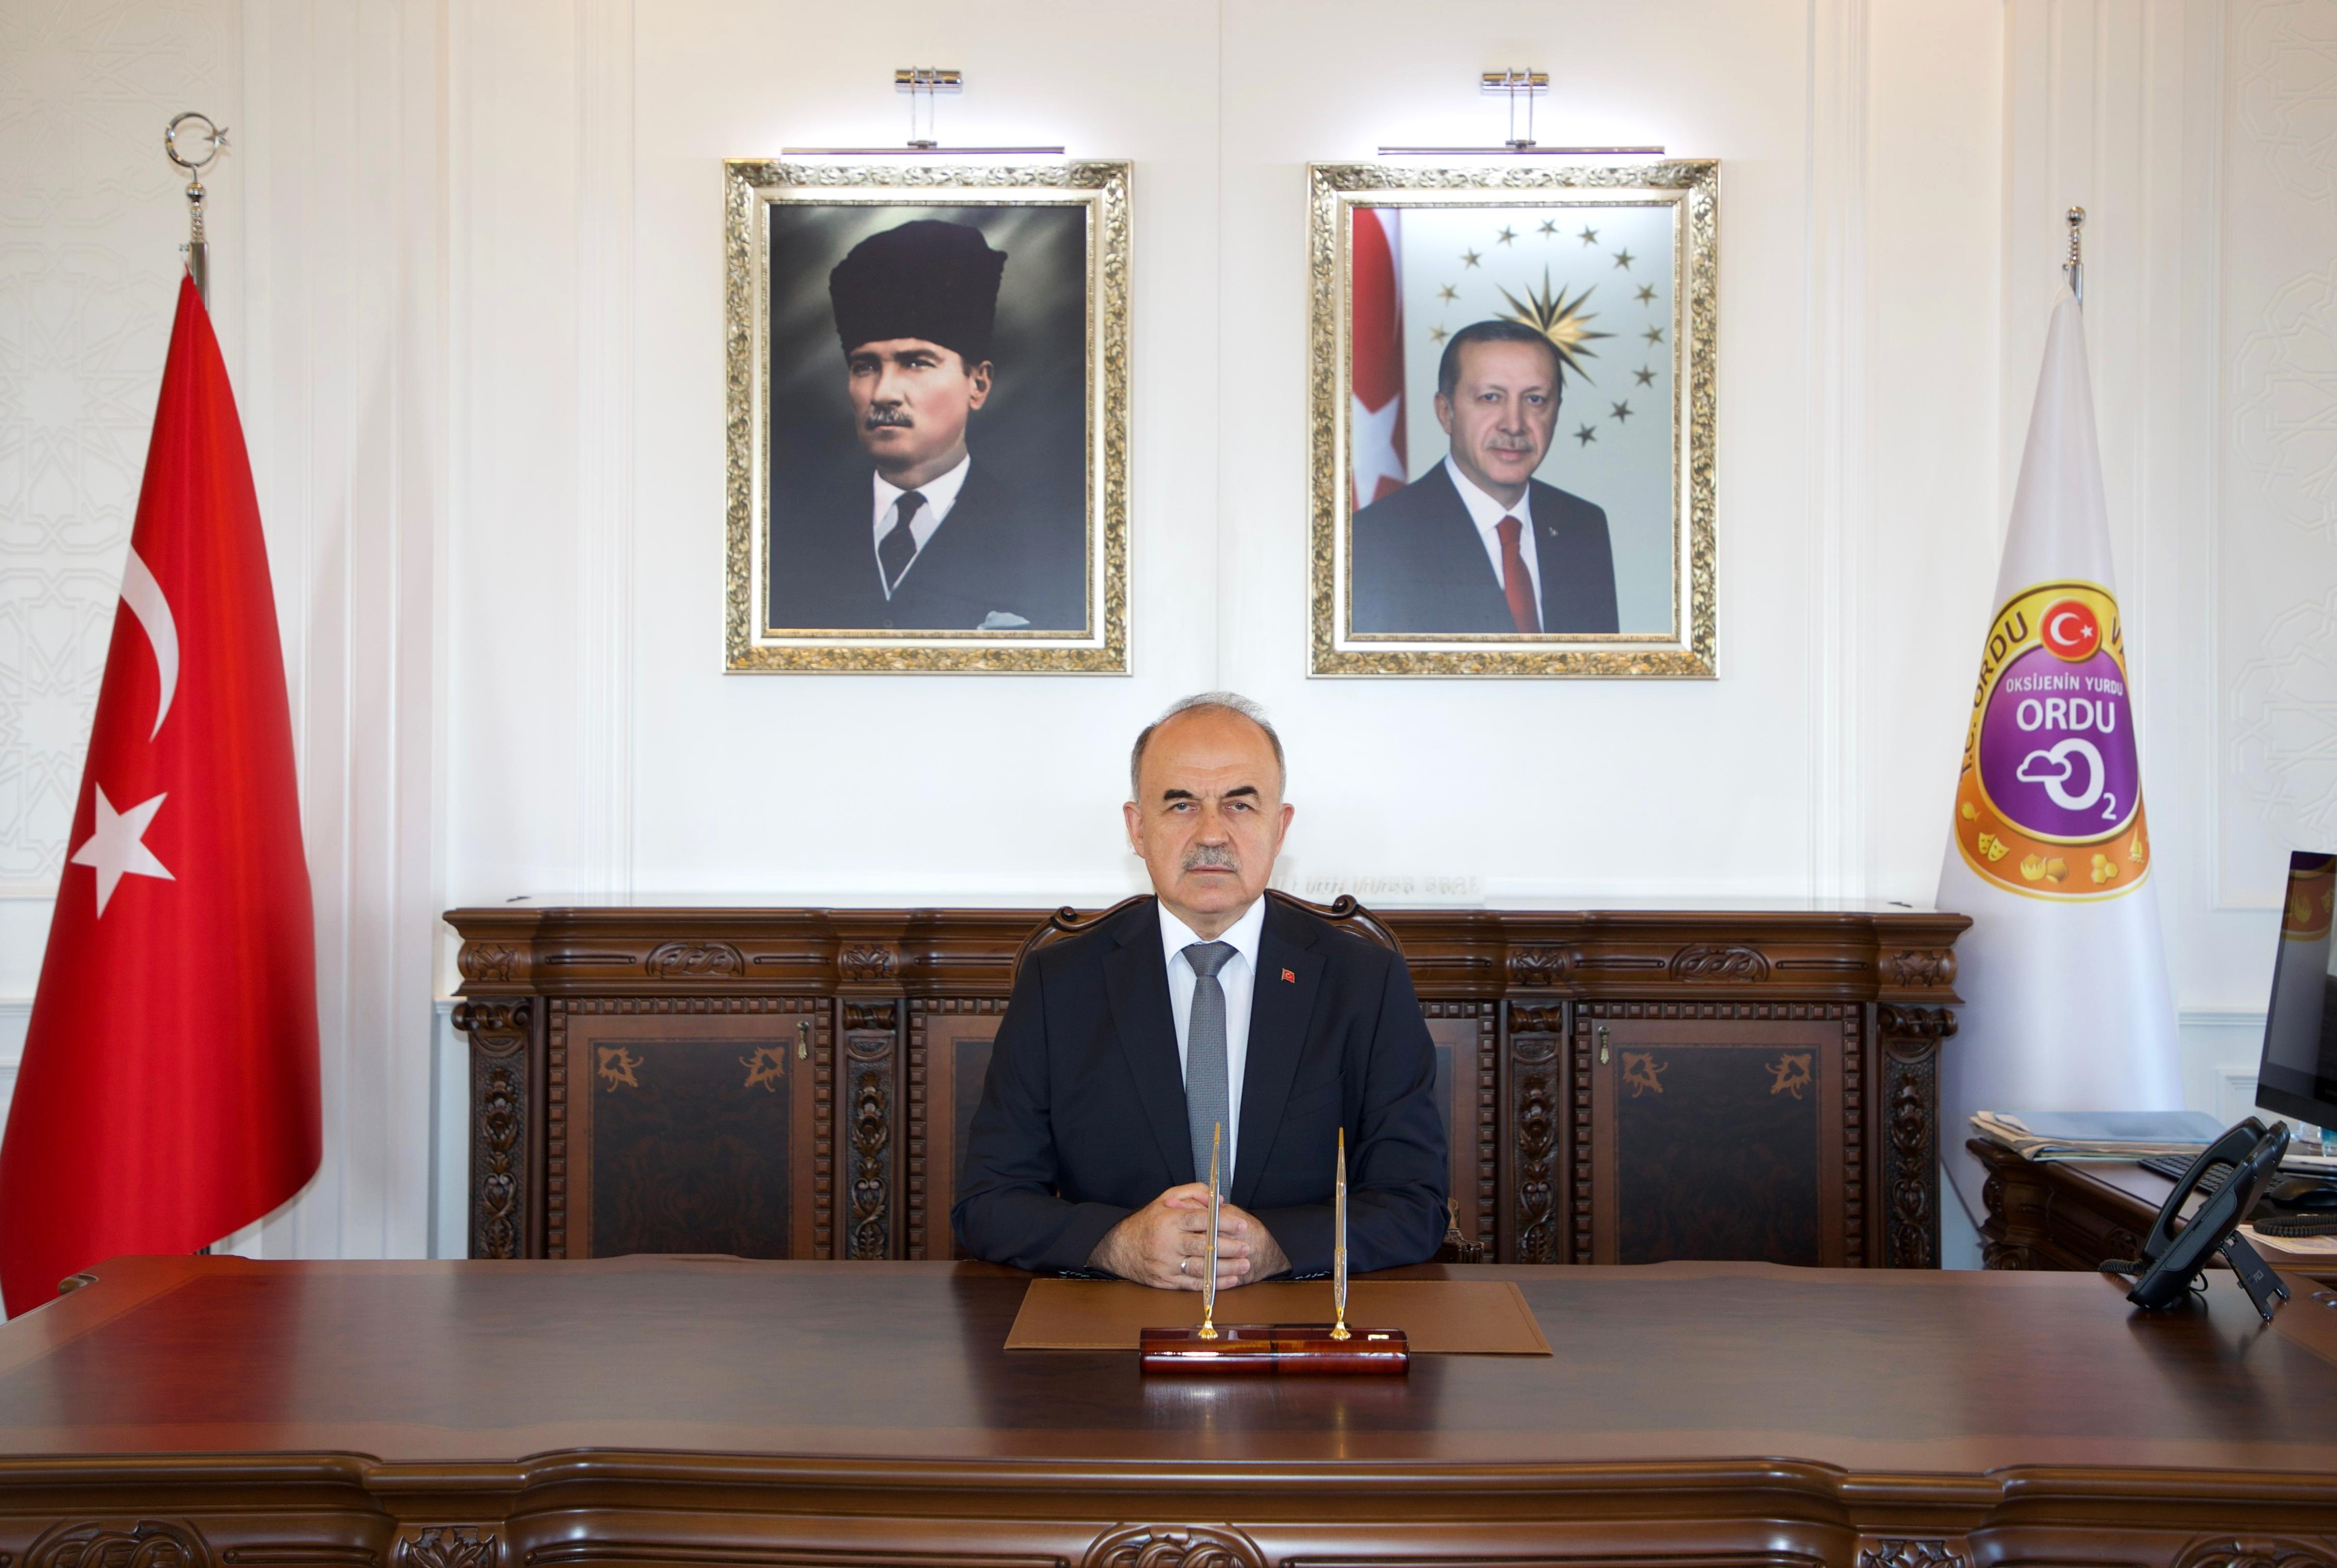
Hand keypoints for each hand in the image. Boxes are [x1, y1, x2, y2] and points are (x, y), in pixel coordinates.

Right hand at [1088, 1185, 1286, 1289]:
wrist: (1120, 1248)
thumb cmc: (1148, 1222)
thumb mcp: (1166, 1199)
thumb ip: (1193, 1193)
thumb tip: (1219, 1201)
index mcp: (1169, 1221)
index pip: (1201, 1220)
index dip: (1224, 1222)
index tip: (1242, 1225)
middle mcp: (1167, 1243)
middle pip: (1203, 1246)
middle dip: (1229, 1248)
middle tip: (1246, 1247)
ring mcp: (1166, 1264)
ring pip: (1201, 1267)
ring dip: (1225, 1268)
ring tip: (1244, 1265)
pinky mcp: (1166, 1281)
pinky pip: (1193, 1284)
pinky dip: (1214, 1283)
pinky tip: (1230, 1280)